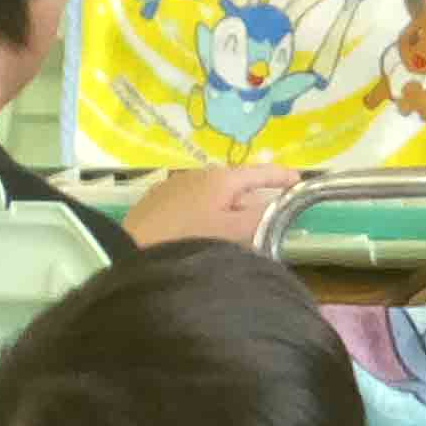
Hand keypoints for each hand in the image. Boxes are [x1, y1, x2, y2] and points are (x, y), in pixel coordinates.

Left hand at [124, 163, 299, 247]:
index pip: (260, 172)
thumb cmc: (188, 241)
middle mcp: (197, 175)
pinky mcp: (153, 205)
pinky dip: (204, 216)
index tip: (299, 182)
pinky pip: (190, 206)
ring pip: (211, 197)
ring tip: (235, 236)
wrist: (126, 253)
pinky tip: (201, 237)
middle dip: (252, 202)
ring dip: (226, 211)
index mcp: (221, 178)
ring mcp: (172, 188)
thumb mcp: (233, 233)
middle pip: (235, 187)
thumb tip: (282, 206)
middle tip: (266, 223)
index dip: (282, 177)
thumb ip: (263, 218)